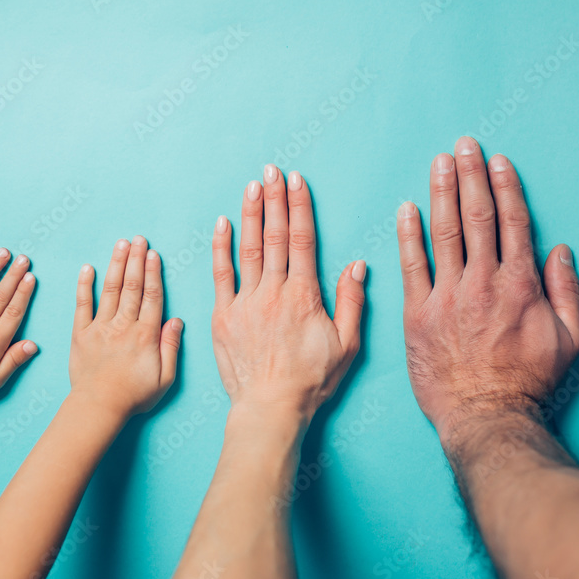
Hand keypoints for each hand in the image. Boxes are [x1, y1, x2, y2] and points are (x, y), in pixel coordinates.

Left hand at [69, 236, 182, 418]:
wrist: (98, 406)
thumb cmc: (134, 395)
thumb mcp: (164, 377)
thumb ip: (171, 347)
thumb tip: (177, 321)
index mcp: (145, 335)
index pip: (152, 296)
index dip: (153, 272)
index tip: (153, 253)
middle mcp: (123, 325)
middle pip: (132, 286)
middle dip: (135, 260)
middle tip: (138, 239)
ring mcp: (100, 327)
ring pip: (110, 290)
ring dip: (116, 265)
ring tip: (120, 244)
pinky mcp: (81, 334)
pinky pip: (82, 305)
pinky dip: (84, 286)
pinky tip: (87, 268)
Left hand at [211, 165, 365, 420]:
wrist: (270, 407)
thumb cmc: (311, 380)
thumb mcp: (346, 345)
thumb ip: (351, 302)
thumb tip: (357, 266)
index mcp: (304, 295)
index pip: (302, 240)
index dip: (299, 207)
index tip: (296, 182)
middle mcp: (273, 292)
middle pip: (275, 236)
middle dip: (274, 200)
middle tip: (271, 171)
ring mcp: (245, 302)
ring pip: (248, 249)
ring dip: (251, 215)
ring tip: (252, 186)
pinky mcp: (223, 316)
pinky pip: (221, 275)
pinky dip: (221, 248)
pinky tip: (223, 223)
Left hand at [396, 137, 578, 443]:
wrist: (486, 418)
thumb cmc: (529, 383)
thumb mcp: (571, 340)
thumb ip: (568, 292)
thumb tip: (559, 250)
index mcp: (521, 285)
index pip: (512, 222)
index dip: (504, 187)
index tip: (497, 161)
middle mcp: (484, 282)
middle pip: (476, 217)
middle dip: (470, 176)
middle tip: (464, 145)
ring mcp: (448, 296)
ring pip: (443, 233)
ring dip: (441, 192)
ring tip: (438, 162)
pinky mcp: (418, 314)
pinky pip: (412, 266)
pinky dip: (409, 235)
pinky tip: (406, 208)